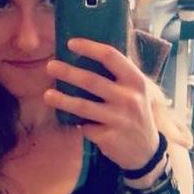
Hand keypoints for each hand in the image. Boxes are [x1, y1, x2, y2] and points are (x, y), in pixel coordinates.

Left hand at [44, 38, 159, 169]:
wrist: (146, 150)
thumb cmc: (133, 113)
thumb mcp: (134, 91)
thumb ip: (116, 76)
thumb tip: (84, 56)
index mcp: (135, 81)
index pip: (111, 57)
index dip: (89, 47)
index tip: (70, 43)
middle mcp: (129, 98)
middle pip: (92, 81)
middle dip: (68, 72)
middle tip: (50, 66)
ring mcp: (118, 119)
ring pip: (83, 106)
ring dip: (62, 100)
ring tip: (46, 95)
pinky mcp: (108, 137)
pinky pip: (84, 126)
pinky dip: (75, 123)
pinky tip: (68, 120)